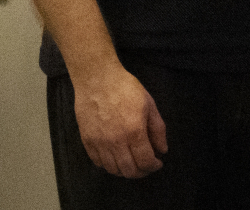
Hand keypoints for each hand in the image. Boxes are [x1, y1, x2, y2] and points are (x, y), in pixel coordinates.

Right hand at [73, 64, 167, 178]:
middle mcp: (116, 141)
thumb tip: (162, 149)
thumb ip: (158, 129)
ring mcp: (99, 142)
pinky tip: (114, 157)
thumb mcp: (149, 104)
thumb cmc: (124, 87)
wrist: (97, 77)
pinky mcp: (87, 139)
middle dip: (141, 172)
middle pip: (130, 171)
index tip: (157, 162)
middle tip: (145, 165)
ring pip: (113, 169)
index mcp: (134, 132)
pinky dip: (107, 165)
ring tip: (130, 162)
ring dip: (124, 170)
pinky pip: (97, 162)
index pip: (145, 162)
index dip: (154, 166)